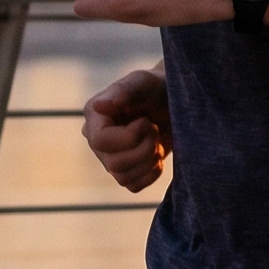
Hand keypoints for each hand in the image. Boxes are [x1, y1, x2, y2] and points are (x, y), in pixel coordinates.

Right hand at [83, 66, 171, 191]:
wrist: (174, 102)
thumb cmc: (158, 87)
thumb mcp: (144, 82)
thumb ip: (124, 92)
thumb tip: (98, 106)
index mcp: (94, 117)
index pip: (101, 141)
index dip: (130, 137)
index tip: (147, 122)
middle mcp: (96, 140)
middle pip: (114, 164)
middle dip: (144, 148)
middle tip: (155, 129)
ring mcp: (109, 158)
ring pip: (123, 178)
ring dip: (149, 160)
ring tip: (157, 141)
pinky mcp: (125, 171)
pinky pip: (134, 186)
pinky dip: (151, 173)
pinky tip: (157, 155)